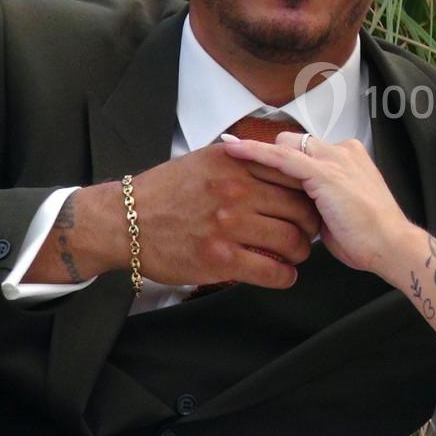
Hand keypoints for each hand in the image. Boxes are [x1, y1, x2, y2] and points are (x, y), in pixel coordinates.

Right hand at [30, 143, 320, 288]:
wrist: (123, 221)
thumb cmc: (164, 191)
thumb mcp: (205, 160)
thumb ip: (243, 160)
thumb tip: (280, 162)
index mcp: (236, 162)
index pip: (294, 175)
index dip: (310, 193)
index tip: (312, 203)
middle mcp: (236, 190)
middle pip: (300, 209)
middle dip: (310, 225)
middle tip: (308, 233)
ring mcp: (229, 225)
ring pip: (291, 241)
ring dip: (301, 252)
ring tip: (296, 255)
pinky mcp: (221, 259)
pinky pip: (272, 270)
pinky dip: (285, 276)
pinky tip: (283, 275)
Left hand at [220, 134, 412, 274]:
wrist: (390, 245)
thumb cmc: (366, 238)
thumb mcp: (336, 214)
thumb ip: (316, 203)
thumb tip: (291, 210)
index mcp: (349, 159)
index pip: (307, 150)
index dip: (282, 157)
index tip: (256, 161)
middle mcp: (342, 152)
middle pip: (295, 142)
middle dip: (270, 153)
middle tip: (240, 166)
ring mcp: (334, 160)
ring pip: (286, 144)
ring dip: (256, 149)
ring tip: (225, 149)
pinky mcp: (324, 172)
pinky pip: (282, 157)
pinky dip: (255, 152)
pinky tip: (234, 151)